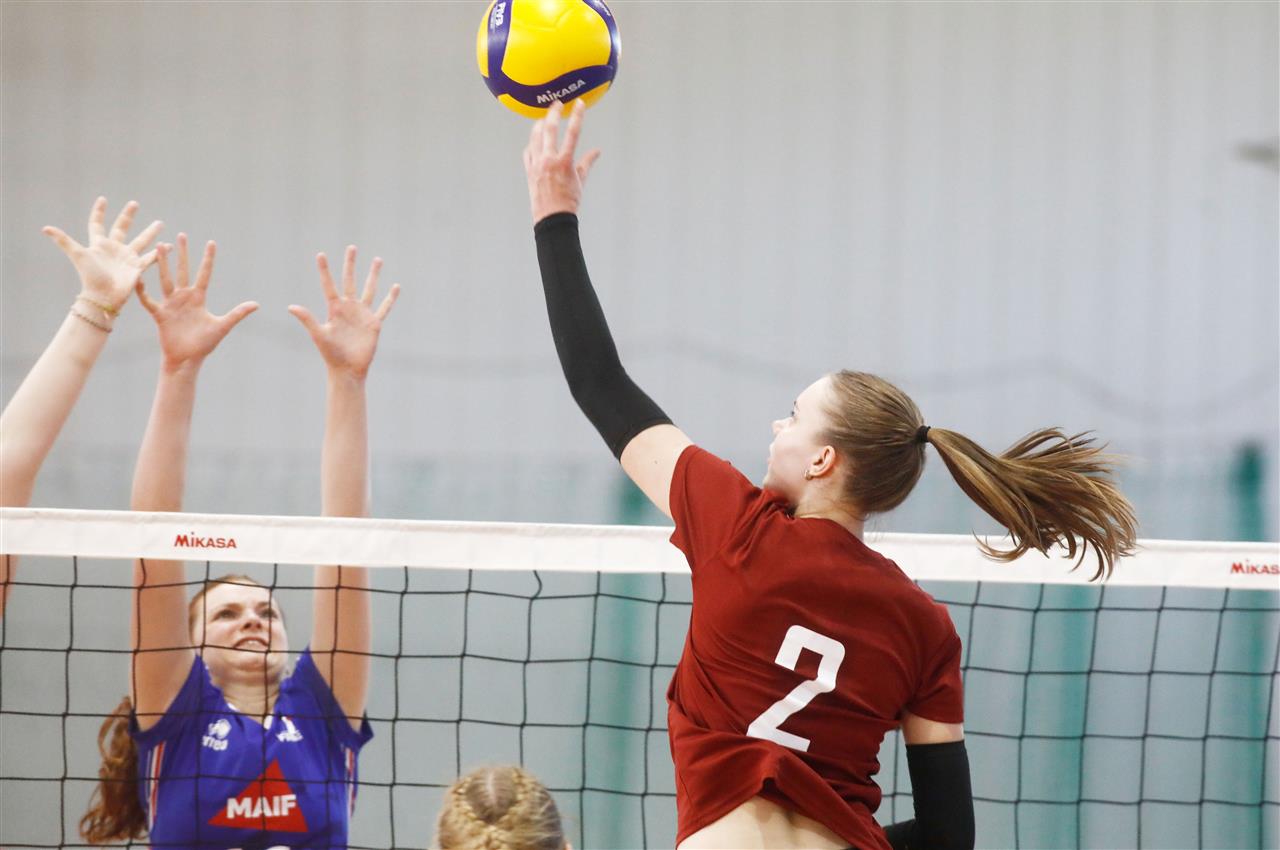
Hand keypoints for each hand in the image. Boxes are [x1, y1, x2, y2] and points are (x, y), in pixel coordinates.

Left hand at [43, 197, 162, 310]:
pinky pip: (151, 258)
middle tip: (134, 203)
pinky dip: (161, 253)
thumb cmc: (90, 276)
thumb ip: (63, 240)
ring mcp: (127, 258)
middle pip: (121, 228)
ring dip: (150, 232)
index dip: (99, 212)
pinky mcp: (138, 267)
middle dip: (128, 216)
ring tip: (160, 223)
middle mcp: (114, 249)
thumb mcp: (77, 255)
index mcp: (100, 244)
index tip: (103, 199)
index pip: (98, 224)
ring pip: (141, 241)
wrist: (104, 296)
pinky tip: (169, 246)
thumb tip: (45, 228)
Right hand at [135, 234, 258, 369]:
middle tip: (181, 235)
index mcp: (199, 298)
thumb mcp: (222, 326)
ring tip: (160, 246)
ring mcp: (171, 304)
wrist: (187, 359)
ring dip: (163, 264)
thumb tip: (257, 304)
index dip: (208, 259)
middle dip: (182, 253)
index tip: (211, 242)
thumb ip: (237, 313)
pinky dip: (143, 291)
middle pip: (183, 270)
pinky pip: (149, 300)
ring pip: (165, 279)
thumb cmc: (204, 344)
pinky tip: (138, 278)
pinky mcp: (160, 314)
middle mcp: (184, 297)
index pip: (205, 273)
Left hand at [288, 246, 398, 378]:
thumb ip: (307, 319)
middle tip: (352, 247)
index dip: (325, 270)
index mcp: (334, 308)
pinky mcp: (374, 323)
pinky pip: (384, 308)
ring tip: (378, 259)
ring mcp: (362, 314)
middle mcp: (349, 308)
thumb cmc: (331, 354)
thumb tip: (291, 306)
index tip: (321, 254)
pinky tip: (395, 287)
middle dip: (351, 264)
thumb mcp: (319, 334)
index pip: (329, 284)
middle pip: (350, 280)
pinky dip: (390, 298)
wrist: (347, 369)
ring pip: (369, 289)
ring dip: (373, 275)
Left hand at [523, 99, 601, 222]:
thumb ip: (587, 162)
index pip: (573, 132)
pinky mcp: (529, 170)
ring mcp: (537, 164)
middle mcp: (549, 160)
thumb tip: (597, 151)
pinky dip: (532, 143)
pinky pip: (528, 151)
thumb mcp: (580, 180)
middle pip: (549, 128)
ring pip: (535, 137)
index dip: (577, 115)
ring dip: (539, 125)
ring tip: (542, 118)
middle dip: (553, 113)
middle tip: (556, 104)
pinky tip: (535, 140)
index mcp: (565, 161)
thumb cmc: (569, 201)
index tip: (578, 103)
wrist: (552, 218)